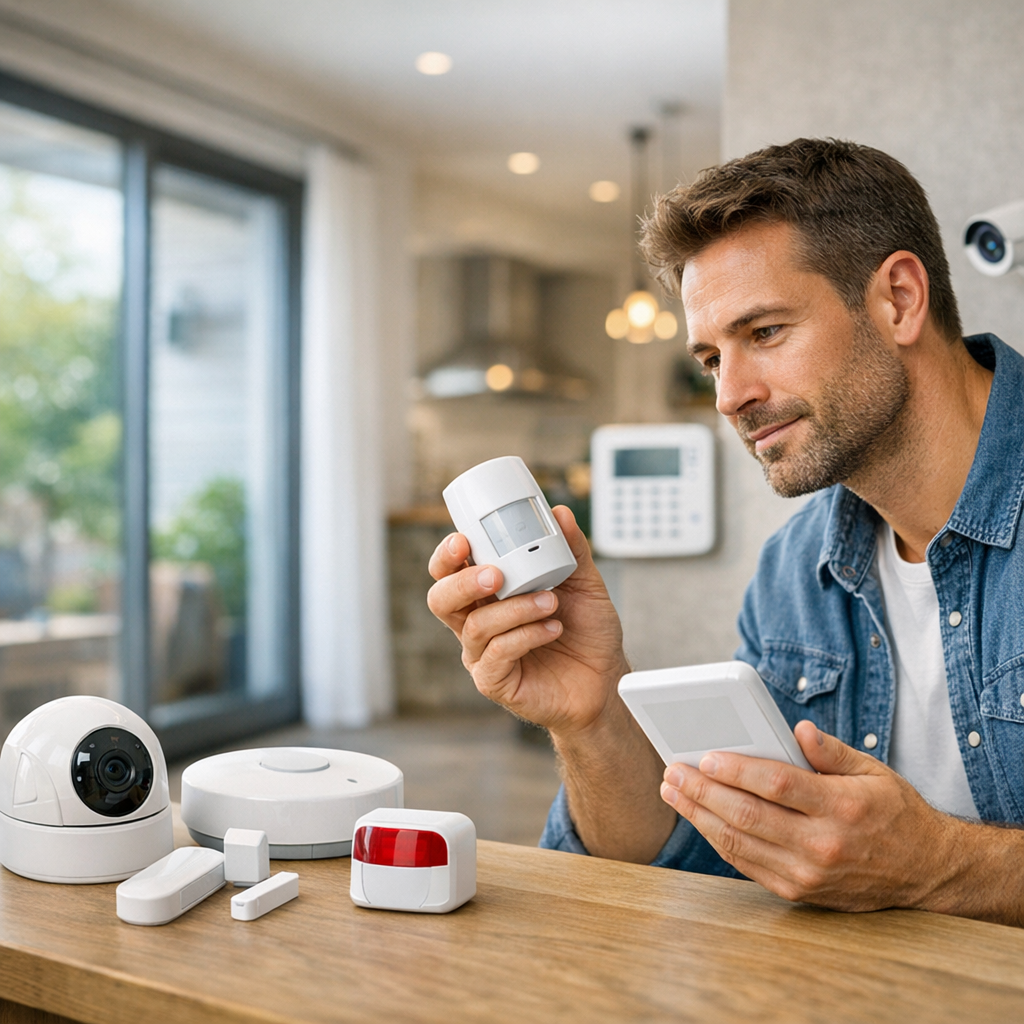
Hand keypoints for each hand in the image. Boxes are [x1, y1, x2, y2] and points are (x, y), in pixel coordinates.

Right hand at [427, 506, 628, 735]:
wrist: (604, 681)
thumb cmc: (587, 634)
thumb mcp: (585, 585)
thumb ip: (572, 550)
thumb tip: (560, 514)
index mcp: (488, 594)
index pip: (450, 570)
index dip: (447, 554)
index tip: (462, 539)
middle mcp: (478, 621)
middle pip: (441, 598)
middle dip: (462, 581)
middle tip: (496, 574)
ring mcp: (482, 654)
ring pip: (475, 625)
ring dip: (514, 608)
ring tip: (550, 603)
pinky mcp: (494, 681)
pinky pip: (495, 654)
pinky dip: (525, 635)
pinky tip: (551, 629)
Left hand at [659, 721, 963, 911]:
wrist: (926, 872)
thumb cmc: (894, 812)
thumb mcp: (873, 770)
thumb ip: (831, 750)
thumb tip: (798, 729)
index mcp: (842, 807)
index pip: (777, 785)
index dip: (737, 770)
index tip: (705, 756)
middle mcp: (823, 844)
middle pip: (748, 816)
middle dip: (703, 791)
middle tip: (673, 771)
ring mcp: (809, 874)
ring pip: (740, 843)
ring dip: (700, 816)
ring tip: (674, 792)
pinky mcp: (799, 892)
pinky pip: (747, 865)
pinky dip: (718, 840)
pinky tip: (700, 818)